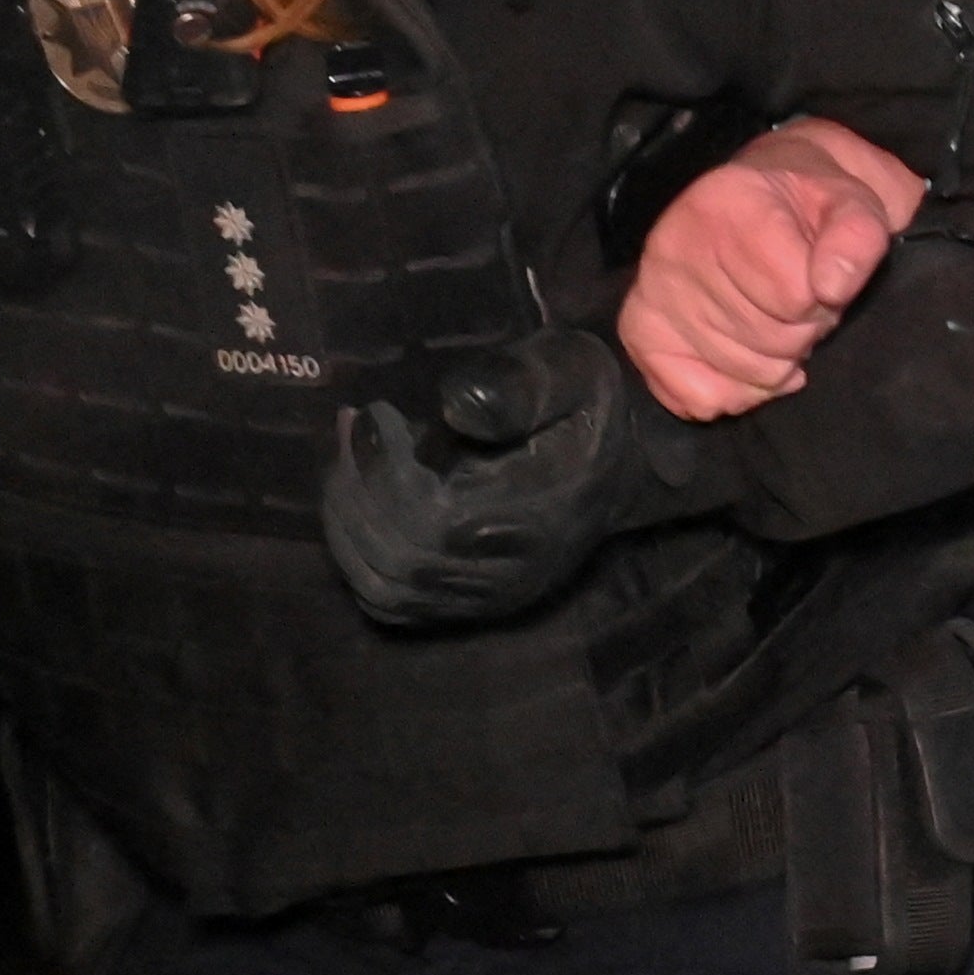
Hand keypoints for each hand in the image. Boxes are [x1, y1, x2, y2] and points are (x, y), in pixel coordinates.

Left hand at [324, 329, 713, 627]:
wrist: (627, 463)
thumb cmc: (588, 407)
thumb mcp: (569, 371)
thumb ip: (518, 385)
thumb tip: (455, 409)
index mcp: (535, 516)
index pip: (427, 517)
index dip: (383, 470)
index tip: (375, 412)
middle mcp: (509, 572)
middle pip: (396, 557)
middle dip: (355, 490)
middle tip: (351, 428)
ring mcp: (489, 597)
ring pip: (384, 588)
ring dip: (347, 526)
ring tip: (346, 462)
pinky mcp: (473, 604)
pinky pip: (392, 603)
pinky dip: (359, 559)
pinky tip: (357, 506)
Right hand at [617, 118, 926, 417]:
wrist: (768, 193)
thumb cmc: (812, 205)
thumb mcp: (853, 206)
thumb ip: (856, 240)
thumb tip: (831, 287)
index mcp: (728, 203)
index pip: (794, 296)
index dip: (823, 300)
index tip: (821, 279)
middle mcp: (676, 244)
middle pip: (767, 338)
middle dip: (801, 332)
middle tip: (799, 304)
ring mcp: (651, 289)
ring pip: (737, 372)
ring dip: (774, 363)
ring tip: (775, 321)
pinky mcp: (640, 329)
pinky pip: (694, 397)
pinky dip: (733, 392)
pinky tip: (747, 360)